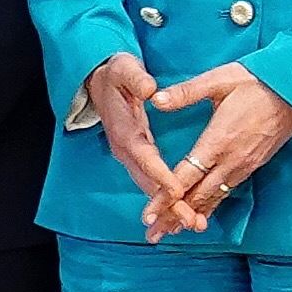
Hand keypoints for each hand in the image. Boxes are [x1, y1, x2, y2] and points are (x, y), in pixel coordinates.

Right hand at [82, 52, 178, 212]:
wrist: (98, 81)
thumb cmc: (116, 74)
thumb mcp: (124, 68)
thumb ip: (136, 78)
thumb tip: (150, 89)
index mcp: (126, 131)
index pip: (145, 157)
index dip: (160, 175)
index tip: (177, 190)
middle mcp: (126, 150)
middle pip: (149, 182)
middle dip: (170, 203)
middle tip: (191, 220)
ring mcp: (130, 156)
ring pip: (150, 187)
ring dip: (170, 207)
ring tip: (193, 223)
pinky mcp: (137, 158)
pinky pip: (152, 183)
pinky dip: (166, 199)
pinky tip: (183, 212)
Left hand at [137, 61, 291, 241]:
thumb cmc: (258, 82)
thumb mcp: (220, 80)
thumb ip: (187, 92)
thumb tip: (156, 99)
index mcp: (218, 140)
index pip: (185, 176)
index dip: (165, 197)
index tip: (148, 214)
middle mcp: (230, 160)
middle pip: (196, 197)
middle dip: (172, 216)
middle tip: (152, 234)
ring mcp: (243, 166)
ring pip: (212, 199)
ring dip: (190, 217)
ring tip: (170, 232)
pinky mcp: (252, 166)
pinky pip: (227, 193)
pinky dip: (210, 208)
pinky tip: (201, 217)